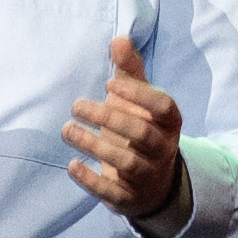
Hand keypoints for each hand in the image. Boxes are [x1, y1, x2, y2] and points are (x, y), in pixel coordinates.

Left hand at [59, 31, 187, 228]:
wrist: (154, 184)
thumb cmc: (142, 130)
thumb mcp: (140, 102)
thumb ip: (130, 72)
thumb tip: (119, 39)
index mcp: (169, 123)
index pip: (164, 108)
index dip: (140, 95)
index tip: (109, 83)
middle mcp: (162, 150)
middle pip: (143, 134)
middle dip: (109, 118)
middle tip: (76, 105)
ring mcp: (148, 176)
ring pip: (127, 162)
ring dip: (95, 146)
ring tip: (68, 129)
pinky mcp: (129, 198)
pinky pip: (113, 192)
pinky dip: (91, 180)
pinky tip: (72, 165)